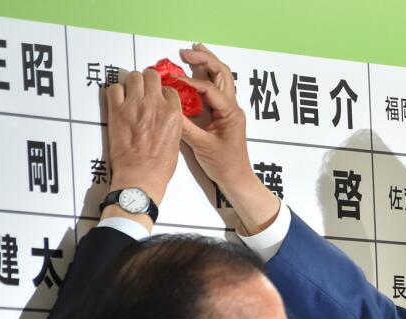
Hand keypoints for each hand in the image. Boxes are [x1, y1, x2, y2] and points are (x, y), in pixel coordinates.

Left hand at [105, 68, 182, 211]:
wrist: (141, 175)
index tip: (158, 96)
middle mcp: (155, 104)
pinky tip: (118, 101)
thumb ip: (171, 122)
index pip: (169, 89)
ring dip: (132, 83)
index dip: (162, 92)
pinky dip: (116, 92)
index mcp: (173, 113)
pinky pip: (114, 88)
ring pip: (133, 77)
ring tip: (130, 93)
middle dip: (147, 81)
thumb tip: (164, 114)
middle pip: (151, 76)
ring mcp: (135, 105)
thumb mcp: (177, 140)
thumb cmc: (159, 165)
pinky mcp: (117, 110)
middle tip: (143, 89)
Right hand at [177, 43, 279, 233]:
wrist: (236, 178)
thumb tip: (168, 109)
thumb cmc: (224, 165)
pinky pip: (215, 90)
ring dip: (208, 64)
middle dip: (205, 60)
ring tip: (193, 53)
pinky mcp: (223, 115)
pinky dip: (205, 78)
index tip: (172, 79)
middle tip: (186, 52)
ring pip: (222, 79)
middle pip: (222, 74)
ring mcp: (229, 110)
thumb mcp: (201, 146)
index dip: (189, 82)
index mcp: (230, 113)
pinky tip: (194, 73)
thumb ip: (184, 126)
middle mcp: (232, 108)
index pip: (209, 89)